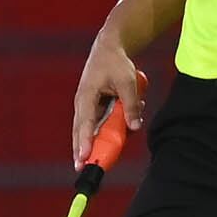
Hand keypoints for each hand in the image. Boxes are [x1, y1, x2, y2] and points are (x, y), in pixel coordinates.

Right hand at [73, 36, 145, 154]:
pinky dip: (113, 127)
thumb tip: (134, 127)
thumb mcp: (127, 82)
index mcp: (86, 96)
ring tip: (97, 155)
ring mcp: (88, 106)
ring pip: (91, 130)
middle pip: (81, 131)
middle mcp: (83, 104)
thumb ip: (131, 105)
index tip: (84, 157)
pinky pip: (102, 122)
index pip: (85, 123)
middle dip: (82, 150)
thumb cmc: (115, 63)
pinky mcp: (96, 107)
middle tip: (81, 168)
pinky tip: (130, 121)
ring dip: (101, 139)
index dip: (84, 142)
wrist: (110, 48)